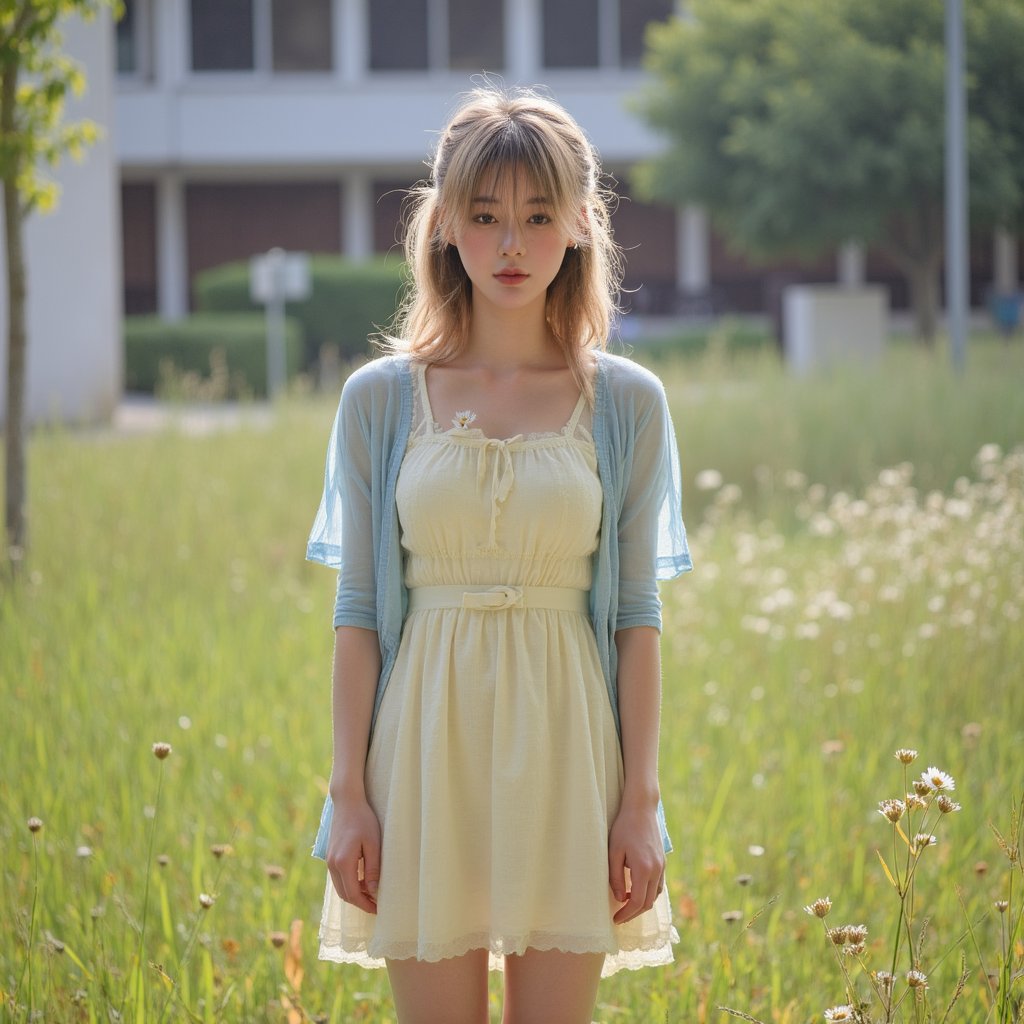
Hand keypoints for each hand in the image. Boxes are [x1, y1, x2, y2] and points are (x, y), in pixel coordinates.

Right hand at [326, 795, 380, 914]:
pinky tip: (362, 881)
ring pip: (340, 888)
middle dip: (360, 903)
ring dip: (354, 894)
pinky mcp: (330, 856)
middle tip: (376, 905)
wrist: (347, 802)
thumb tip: (373, 891)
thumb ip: (372, 869)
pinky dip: (349, 884)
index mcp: (343, 862)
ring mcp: (329, 861)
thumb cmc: (363, 820)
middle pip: (344, 894)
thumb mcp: (373, 844)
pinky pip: (338, 878)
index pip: (353, 894)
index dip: (365, 904)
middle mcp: (332, 864)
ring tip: (371, 894)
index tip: (378, 909)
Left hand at [608, 801, 664, 924]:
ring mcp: (661, 866)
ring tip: (626, 905)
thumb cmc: (624, 828)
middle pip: (648, 902)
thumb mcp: (614, 852)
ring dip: (642, 904)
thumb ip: (615, 877)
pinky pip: (658, 885)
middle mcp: (656, 870)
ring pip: (655, 895)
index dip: (626, 914)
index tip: (615, 919)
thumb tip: (620, 898)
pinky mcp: (662, 862)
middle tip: (619, 917)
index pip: (637, 902)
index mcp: (643, 869)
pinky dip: (649, 893)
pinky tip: (637, 890)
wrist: (641, 809)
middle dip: (633, 913)